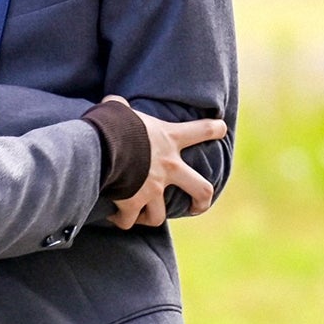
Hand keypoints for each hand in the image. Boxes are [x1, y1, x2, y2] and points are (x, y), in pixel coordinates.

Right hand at [101, 96, 226, 229]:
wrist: (102, 147)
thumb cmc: (112, 124)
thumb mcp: (119, 109)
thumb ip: (120, 107)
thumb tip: (113, 103)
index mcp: (169, 139)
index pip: (201, 130)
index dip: (214, 129)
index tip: (221, 129)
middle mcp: (168, 166)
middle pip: (201, 189)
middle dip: (202, 201)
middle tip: (197, 206)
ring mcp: (153, 188)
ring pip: (159, 215)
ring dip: (150, 216)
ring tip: (140, 214)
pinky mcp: (133, 203)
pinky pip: (128, 220)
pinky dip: (122, 220)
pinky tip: (114, 217)